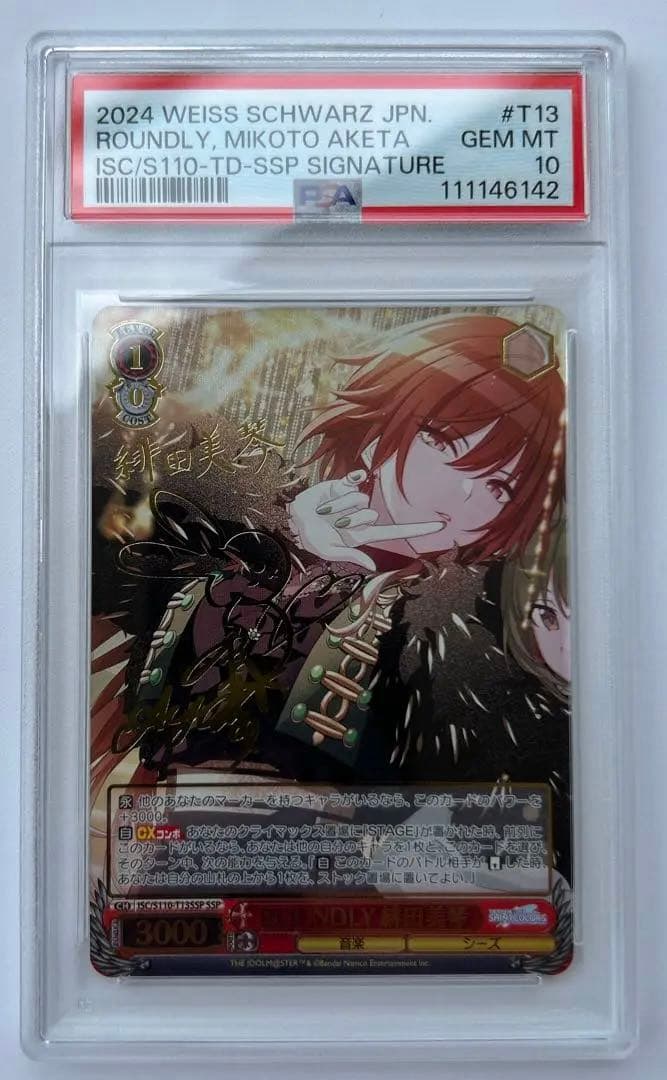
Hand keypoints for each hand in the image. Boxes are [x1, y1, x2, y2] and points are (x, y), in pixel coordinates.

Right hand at [288, 469, 443, 571]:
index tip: (441, 525)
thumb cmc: (313, 539)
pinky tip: (341, 487)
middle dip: (349, 518)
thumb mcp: (331, 551)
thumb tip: (372, 565)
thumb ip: (351, 555)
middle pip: (370, 514)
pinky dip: (351, 481)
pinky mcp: (344, 485)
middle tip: (332, 523)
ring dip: (339, 506)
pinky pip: (356, 480)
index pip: (396, 531)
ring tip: (325, 512)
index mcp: (363, 534)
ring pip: (359, 499)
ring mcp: (355, 499)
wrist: (295, 519)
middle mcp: (363, 516)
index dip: (418, 529)